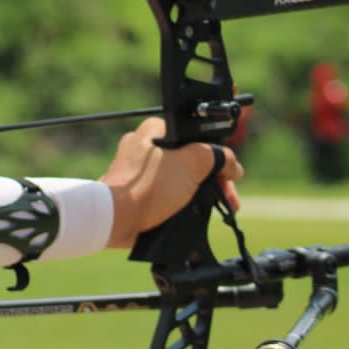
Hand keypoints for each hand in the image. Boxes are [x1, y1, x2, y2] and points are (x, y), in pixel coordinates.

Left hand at [101, 117, 244, 248]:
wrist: (116, 218)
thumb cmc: (149, 187)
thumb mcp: (193, 163)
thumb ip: (218, 157)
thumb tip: (233, 165)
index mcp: (156, 129)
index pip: (198, 140)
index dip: (218, 160)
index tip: (229, 177)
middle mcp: (144, 145)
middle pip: (191, 160)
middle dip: (212, 180)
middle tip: (227, 198)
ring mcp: (137, 168)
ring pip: (179, 178)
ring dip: (197, 192)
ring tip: (210, 208)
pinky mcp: (134, 188)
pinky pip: (164, 192)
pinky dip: (178, 201)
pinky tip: (188, 212)